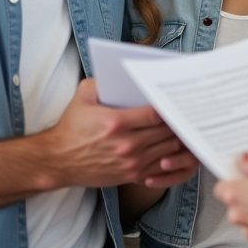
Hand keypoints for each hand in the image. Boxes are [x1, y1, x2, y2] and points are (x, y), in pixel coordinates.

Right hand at [37, 79, 197, 188]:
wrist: (59, 161)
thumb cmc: (71, 128)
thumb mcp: (82, 96)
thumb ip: (103, 81)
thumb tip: (124, 72)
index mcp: (116, 122)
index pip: (155, 113)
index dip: (169, 106)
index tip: (176, 99)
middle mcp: (127, 144)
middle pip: (166, 131)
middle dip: (178, 121)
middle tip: (188, 111)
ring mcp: (131, 163)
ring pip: (167, 149)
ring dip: (178, 139)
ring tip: (186, 127)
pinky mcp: (132, 175)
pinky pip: (161, 167)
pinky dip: (171, 157)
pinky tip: (175, 148)